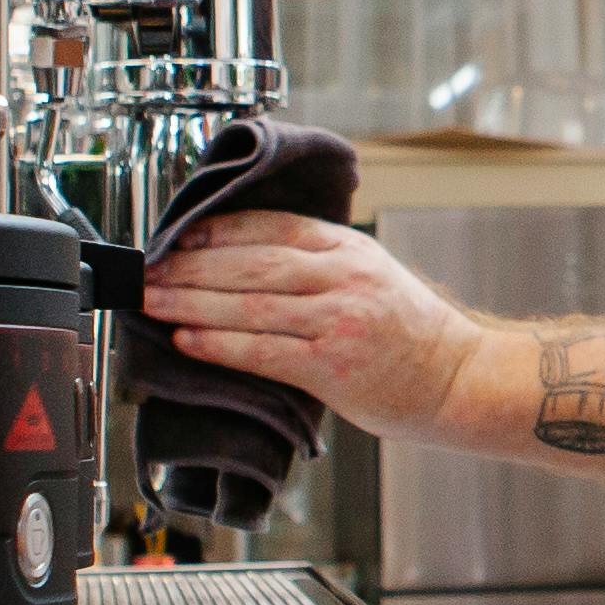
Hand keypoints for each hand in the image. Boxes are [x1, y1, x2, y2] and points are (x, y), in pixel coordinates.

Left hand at [139, 214, 480, 437]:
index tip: (175, 236)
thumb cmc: (410, 333)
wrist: (457, 378)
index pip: (270, 226)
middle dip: (188, 267)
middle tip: (146, 272)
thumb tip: (240, 258)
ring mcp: (338, 321)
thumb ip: (317, 262)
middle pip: (249, 263)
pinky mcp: (333, 366)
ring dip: (190, 303)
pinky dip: (219, 345)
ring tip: (152, 302)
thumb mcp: (370, 273)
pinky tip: (187, 340)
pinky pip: (262, 352)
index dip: (215, 230)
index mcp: (348, 248)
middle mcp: (343, 278)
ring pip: (249, 305)